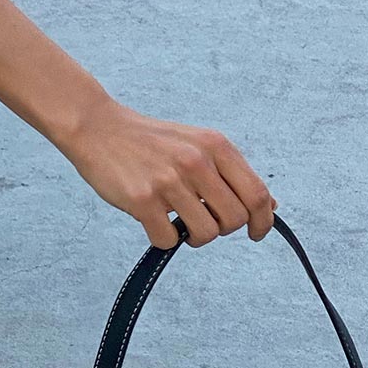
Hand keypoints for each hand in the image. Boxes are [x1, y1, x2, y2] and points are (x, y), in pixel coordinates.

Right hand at [59, 97, 278, 249]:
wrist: (98, 127)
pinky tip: (152, 219)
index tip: (256, 233)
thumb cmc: (150, 140)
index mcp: (214, 146)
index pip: (256, 194)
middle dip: (221, 229)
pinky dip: (163, 238)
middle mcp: (196, 161)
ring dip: (193, 236)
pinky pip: (168, 240)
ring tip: (177, 221)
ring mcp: (169, 181)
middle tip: (201, 220)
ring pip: (205, 234)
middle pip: (234, 219)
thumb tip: (269, 206)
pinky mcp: (143, 200)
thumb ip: (232, 173)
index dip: (262, 221)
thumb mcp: (198, 144)